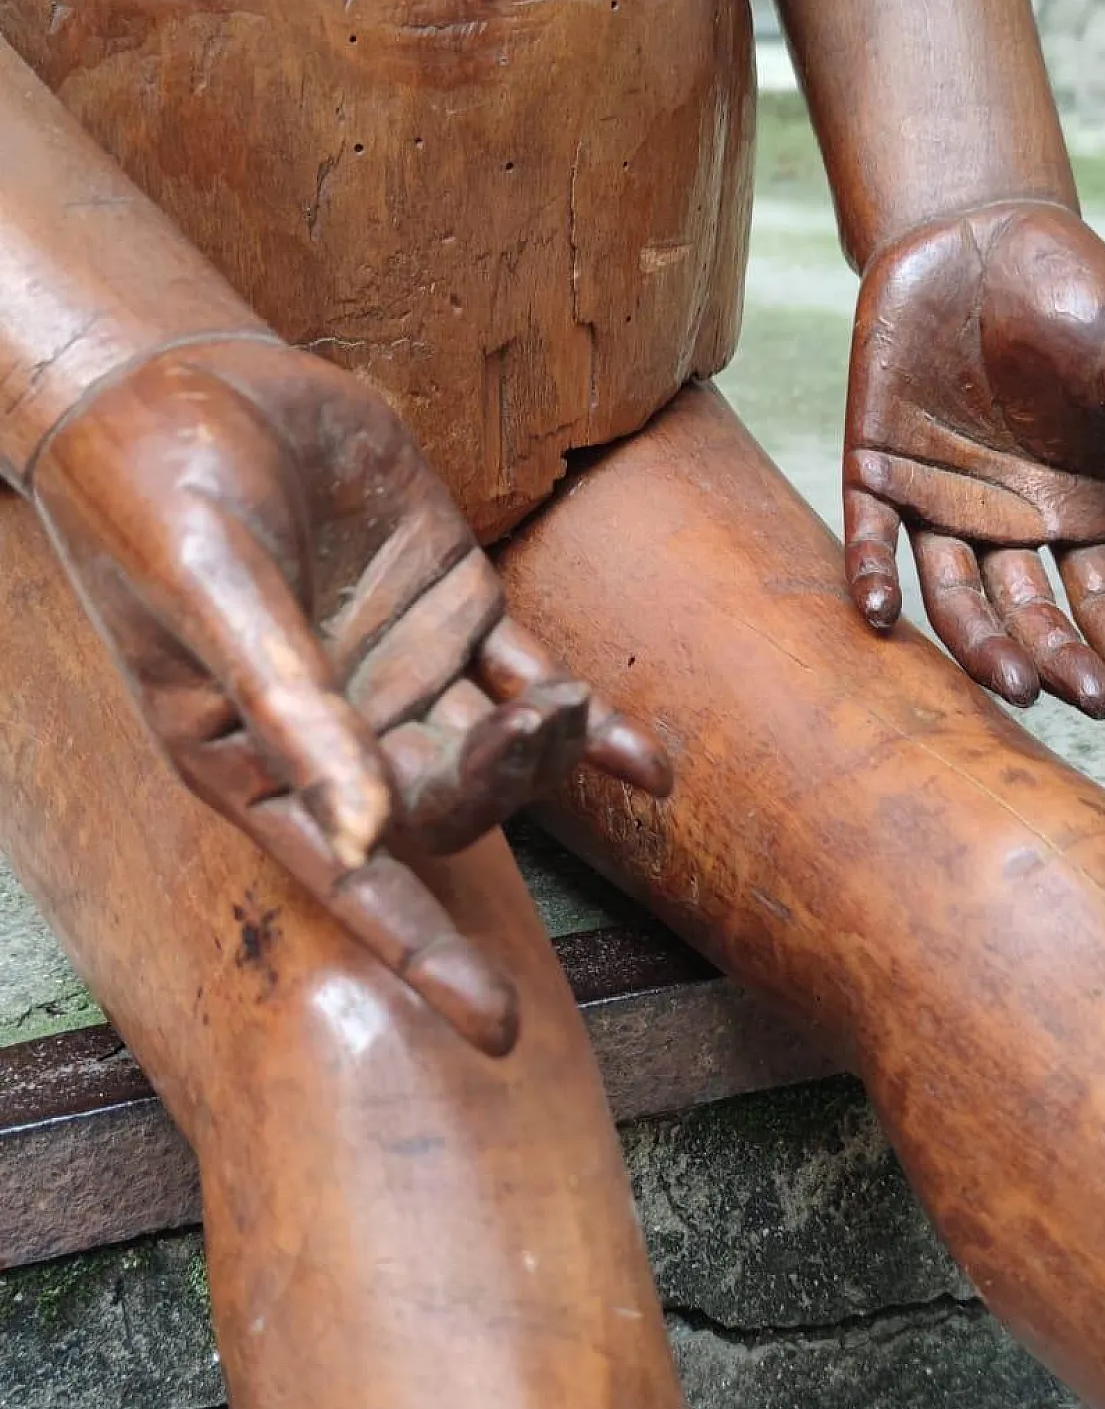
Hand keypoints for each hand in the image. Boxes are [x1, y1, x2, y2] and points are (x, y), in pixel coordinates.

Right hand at [32, 337, 670, 1052]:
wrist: (176, 377)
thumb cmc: (154, 494)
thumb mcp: (212, 594)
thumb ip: (291, 708)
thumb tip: (365, 837)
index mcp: (251, 764)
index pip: (351, 883)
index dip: (423, 957)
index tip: (495, 1031)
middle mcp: (334, 739)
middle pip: (438, 807)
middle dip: (489, 789)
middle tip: (520, 731)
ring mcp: (400, 672)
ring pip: (490, 746)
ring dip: (538, 747)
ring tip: (553, 712)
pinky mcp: (450, 604)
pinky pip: (530, 677)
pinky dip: (588, 720)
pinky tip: (645, 766)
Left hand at [842, 200, 1104, 716]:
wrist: (978, 224)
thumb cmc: (1072, 291)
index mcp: (1078, 506)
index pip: (1100, 601)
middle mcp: (1009, 519)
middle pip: (1030, 611)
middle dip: (1055, 659)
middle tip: (1076, 697)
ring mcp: (940, 499)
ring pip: (954, 593)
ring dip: (976, 641)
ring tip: (1007, 682)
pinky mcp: (877, 465)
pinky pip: (871, 534)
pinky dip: (872, 575)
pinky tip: (879, 612)